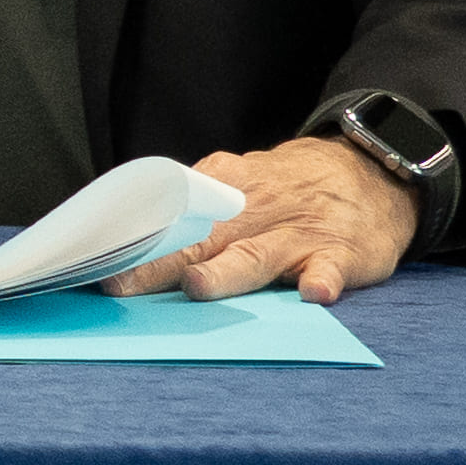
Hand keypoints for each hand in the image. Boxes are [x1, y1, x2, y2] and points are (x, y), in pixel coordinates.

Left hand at [114, 133, 420, 302]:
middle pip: (200, 240)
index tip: (96, 263)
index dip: (133, 241)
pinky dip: (322, 279)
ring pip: (256, 255)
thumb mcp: (238, 183)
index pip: (169, 217)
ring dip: (226, 272)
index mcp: (223, 192)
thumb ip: (193, 208)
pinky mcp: (340, 252)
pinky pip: (330, 267)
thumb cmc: (286, 191)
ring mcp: (297, 234)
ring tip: (198, 286)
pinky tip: (314, 293)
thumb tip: (126, 238)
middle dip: (159, 264)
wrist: (369, 171)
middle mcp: (255, 212)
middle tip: (122, 286)